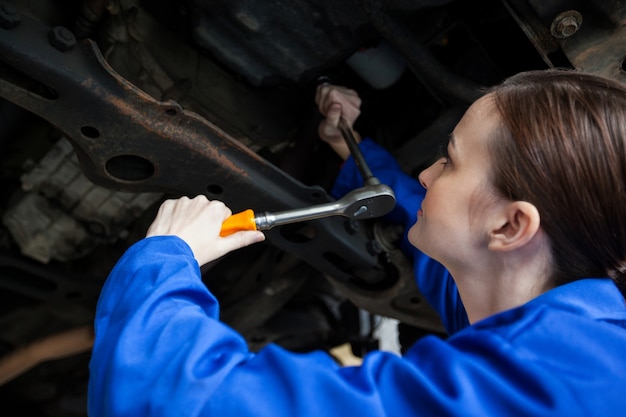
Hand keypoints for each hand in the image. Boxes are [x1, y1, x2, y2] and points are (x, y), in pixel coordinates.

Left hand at [146, 196, 264, 265]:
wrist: (165, 254)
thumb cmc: (192, 250)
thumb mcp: (221, 247)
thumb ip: (242, 238)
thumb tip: (257, 235)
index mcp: (215, 209)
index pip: (225, 213)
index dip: (221, 226)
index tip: (217, 234)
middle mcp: (199, 201)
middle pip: (209, 210)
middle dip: (207, 222)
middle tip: (201, 238)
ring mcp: (183, 202)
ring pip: (192, 209)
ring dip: (191, 219)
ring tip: (187, 236)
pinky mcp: (168, 204)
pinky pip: (177, 208)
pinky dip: (177, 217)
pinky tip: (177, 231)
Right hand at [315, 84, 361, 159]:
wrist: (336, 132)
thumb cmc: (334, 132)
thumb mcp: (331, 128)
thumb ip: (333, 118)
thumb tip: (336, 105)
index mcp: (353, 107)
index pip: (333, 93)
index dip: (326, 104)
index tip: (329, 112)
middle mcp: (353, 98)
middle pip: (328, 89)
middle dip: (324, 103)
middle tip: (328, 113)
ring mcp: (347, 92)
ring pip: (325, 88)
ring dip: (322, 101)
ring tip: (328, 110)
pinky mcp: (340, 89)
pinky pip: (324, 87)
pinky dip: (322, 98)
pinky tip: (327, 106)